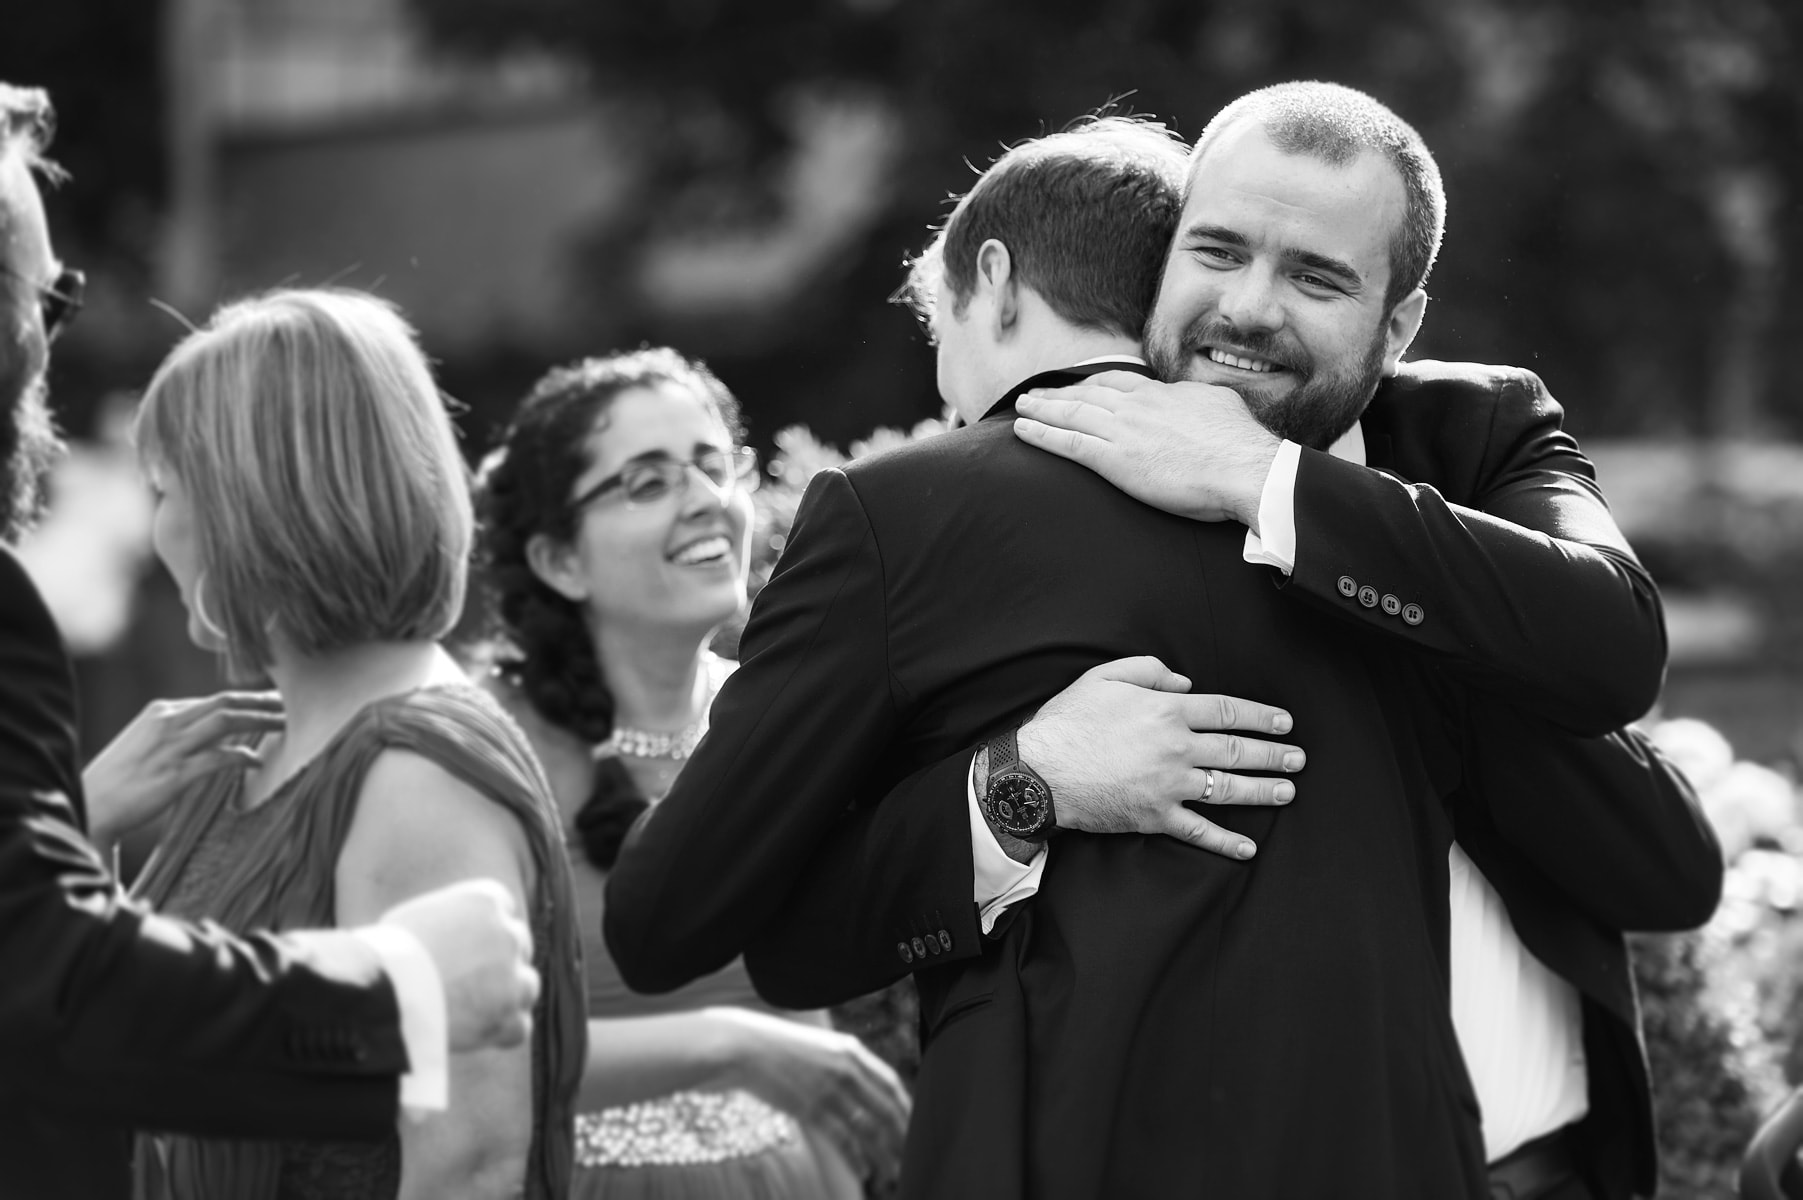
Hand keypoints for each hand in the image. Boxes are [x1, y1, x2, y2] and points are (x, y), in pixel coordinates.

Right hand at [83, 691, 284, 846]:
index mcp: (162, 712)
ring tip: (288, 726)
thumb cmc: (121, 779)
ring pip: (228, 722)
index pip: (216, 699)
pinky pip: (219, 758)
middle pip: (227, 703)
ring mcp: (171, 747)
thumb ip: (180, 733)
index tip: (276, 703)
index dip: (250, 700)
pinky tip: (259, 762)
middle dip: (264, 703)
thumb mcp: (148, 744)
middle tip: (294, 706)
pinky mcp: (174, 774)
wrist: (91, 806)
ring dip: (262, 722)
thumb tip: (217, 733)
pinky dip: (243, 757)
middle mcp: (167, 723)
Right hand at [381, 879, 538, 1052]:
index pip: (502, 908)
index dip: (484, 929)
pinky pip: (520, 1026)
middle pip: (517, 945)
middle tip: (464, 980)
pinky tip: (476, 1032)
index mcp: (485, 900)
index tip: (466, 946)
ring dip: (506, 997)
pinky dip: (501, 1032)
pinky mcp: (509, 1015)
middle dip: (497, 962)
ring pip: (526, 985)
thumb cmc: (386, 954)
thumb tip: (462, 933)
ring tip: (468, 1008)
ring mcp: (513, 975)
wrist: (380, 993)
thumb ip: (452, 919)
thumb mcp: (419, 917)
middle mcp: (507, 933)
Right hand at [710, 1007, 910, 1192]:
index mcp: (851, 1051)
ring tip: (894, 1172)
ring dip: (885, 1154)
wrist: (742, 1047)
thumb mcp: (819, 1046)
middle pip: (886, 1109)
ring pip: (869, 1129)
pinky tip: (865, 1172)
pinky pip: (843, 1140)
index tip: (912, 1125)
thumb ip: (842, 1062)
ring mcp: (829, 1090)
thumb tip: (860, 1083)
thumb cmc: (778, 1048)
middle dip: (902, 1136)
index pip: (890, 1083)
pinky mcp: (810, 1109)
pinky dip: (857, 1159)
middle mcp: (846, 1069)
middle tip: (912, 1155)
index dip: (905, 1107)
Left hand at [1014, 371, 1282, 528]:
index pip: (1117, 381)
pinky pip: (1068, 442)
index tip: (1077, 385)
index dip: (1091, 383)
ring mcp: (1123, 430)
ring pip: (1071, 413)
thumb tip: (1195, 400)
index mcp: (1162, 393)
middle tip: (1035, 394)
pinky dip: (1042, 434)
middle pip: (1087, 393)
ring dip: (1041, 409)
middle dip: (1058, 393)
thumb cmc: (1240, 445)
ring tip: (1021, 407)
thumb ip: (1197, 401)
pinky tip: (1022, 431)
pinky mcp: (1114, 459)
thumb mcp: (1219, 406)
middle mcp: (1137, 405)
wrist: (1245, 467)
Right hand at [1016, 656, 1303, 858]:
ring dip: (1263, 790)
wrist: (1039, 771)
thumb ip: (1149, 670)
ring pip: (1228, 788)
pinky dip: (1225, 841)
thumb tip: (1185, 682)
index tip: (1284, 722)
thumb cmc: (1069, 721)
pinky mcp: (1155, 817)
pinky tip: (1248, 847)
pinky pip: (1199, 831)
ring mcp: (1169, 786)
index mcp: (1167, 711)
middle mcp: (1176, 748)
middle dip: (1273, 754)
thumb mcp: (1104, 676)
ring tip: (1287, 791)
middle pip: (1237, 750)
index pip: (1227, 712)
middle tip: (1298, 758)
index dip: (1261, 716)